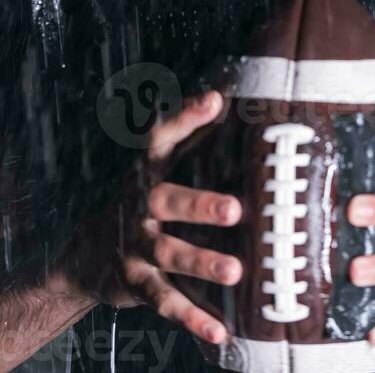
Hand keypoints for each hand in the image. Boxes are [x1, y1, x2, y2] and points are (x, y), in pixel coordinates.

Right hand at [59, 91, 239, 346]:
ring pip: (169, 254)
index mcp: (147, 171)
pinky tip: (219, 330)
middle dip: (200, 205)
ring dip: (202, 262)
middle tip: (235, 210)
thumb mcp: (156, 170)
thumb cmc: (142, 202)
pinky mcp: (136, 282)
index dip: (186, 118)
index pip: (163, 138)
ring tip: (235, 272)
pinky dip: (192, 318)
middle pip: (168, 200)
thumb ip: (191, 139)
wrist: (86, 255)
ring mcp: (136, 245)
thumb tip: (228, 98)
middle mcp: (140, 205)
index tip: (214, 101)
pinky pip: (165, 302)